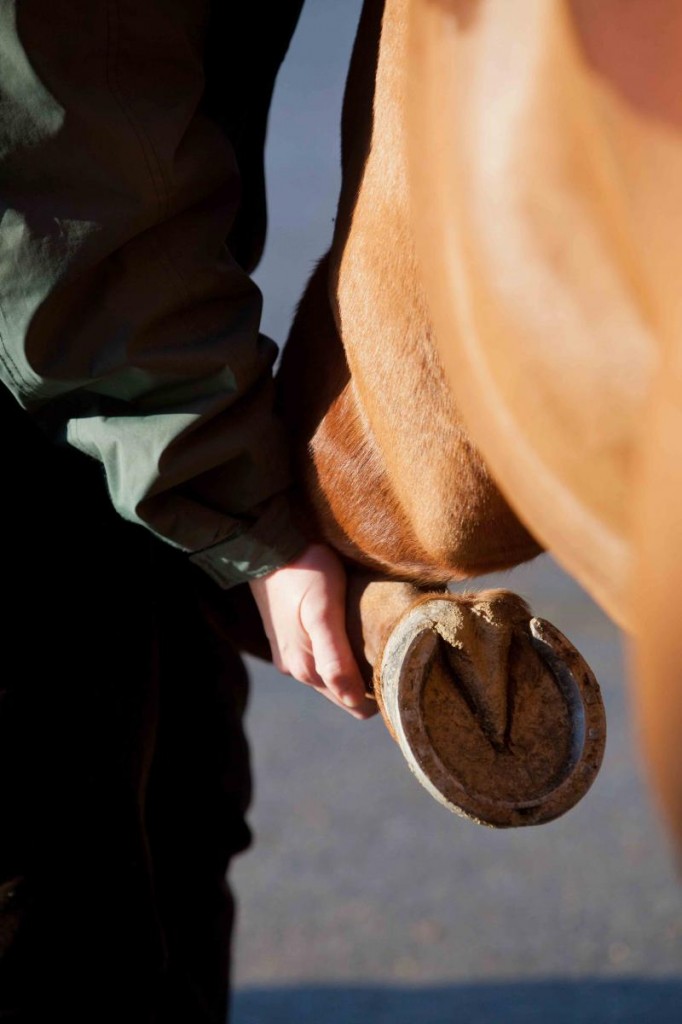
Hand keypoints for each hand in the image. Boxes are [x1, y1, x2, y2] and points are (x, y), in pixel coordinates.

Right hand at [249, 543, 376, 718]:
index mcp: (307, 669)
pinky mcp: (287, 638)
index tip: (400, 669)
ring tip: (374, 639)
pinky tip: (350, 631)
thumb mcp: (323, 612)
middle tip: (393, 652)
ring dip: (353, 664)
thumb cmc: (303, 571)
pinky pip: (320, 657)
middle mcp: (296, 669)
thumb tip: (354, 701)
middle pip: (344, 692)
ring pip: (332, 674)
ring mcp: (289, 655)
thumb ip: (335, 660)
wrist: (266, 544)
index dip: (379, 692)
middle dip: (368, 680)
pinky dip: (338, 651)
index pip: (355, 705)